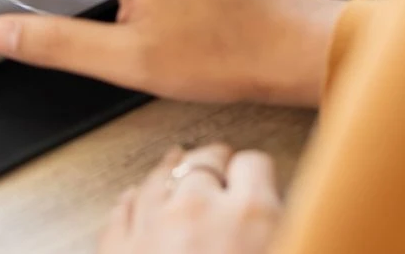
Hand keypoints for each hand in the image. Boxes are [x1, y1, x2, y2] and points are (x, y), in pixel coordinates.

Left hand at [99, 144, 281, 253]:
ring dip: (171, 171)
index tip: (255, 178)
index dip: (255, 171)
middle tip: (221, 171)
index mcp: (251, 216)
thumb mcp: (285, 247)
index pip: (254, 163)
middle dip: (214, 163)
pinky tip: (135, 198)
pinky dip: (132, 203)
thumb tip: (271, 219)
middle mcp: (198, 211)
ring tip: (176, 163)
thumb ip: (278, 227)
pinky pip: (122, 212)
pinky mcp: (120, 252)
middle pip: (205, 160)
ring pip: (159, 176)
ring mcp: (153, 228)